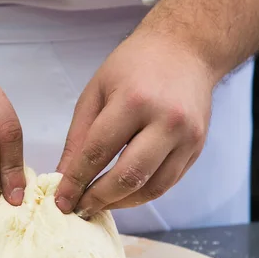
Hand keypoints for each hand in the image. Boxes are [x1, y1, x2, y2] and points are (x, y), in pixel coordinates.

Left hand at [55, 32, 216, 217]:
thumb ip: (79, 137)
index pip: (98, 152)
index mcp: (134, 101)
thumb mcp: (97, 91)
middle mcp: (166, 121)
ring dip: (120, 203)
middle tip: (78, 208)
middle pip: (128, 177)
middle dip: (98, 199)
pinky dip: (141, 195)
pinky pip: (167, 183)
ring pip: (151, 188)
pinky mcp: (197, 148)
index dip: (76, 181)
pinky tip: (122, 194)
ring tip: (98, 205)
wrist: (186, 49)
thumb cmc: (134, 65)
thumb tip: (64, 177)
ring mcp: (187, 137)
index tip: (60, 199)